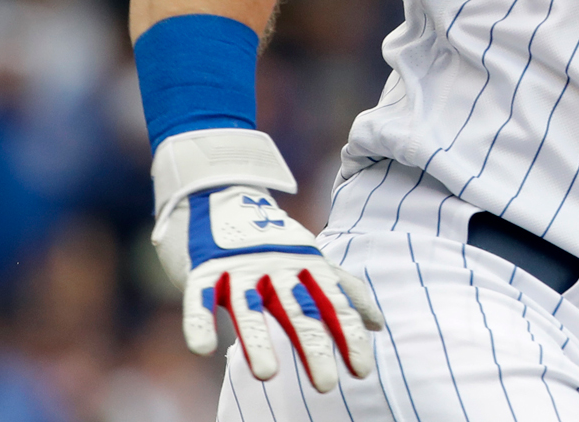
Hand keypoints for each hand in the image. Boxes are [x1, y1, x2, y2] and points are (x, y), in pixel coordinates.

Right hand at [153, 184, 384, 392]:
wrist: (222, 194)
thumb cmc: (274, 240)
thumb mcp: (313, 260)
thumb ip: (344, 291)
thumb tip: (377, 325)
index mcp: (307, 266)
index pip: (334, 306)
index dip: (350, 338)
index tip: (362, 372)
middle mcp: (278, 268)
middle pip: (299, 311)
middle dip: (315, 348)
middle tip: (327, 385)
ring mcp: (240, 268)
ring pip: (250, 309)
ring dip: (259, 341)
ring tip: (268, 375)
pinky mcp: (204, 269)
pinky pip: (201, 298)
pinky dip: (201, 322)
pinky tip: (204, 349)